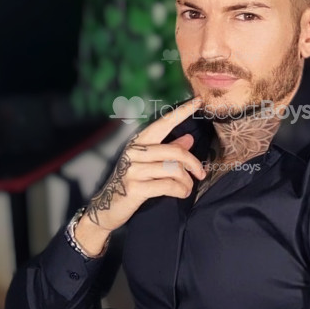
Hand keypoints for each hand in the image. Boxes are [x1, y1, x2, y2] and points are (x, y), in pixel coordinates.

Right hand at [79, 95, 206, 237]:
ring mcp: (133, 170)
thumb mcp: (148, 164)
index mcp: (138, 142)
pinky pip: (168, 186)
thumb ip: (169, 150)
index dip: (182, 112)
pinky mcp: (135, 188)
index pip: (163, 123)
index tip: (198, 101)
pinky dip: (181, 190)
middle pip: (175, 151)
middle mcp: (134, 152)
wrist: (107, 207)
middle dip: (193, 163)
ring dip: (187, 181)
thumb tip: (189, 138)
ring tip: (188, 187)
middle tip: (201, 174)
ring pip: (173, 169)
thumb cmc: (132, 183)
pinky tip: (182, 193)